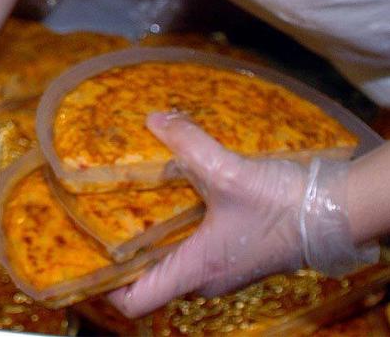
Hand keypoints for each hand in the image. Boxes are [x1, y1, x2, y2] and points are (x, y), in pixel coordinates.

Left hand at [108, 112, 377, 317]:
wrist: (336, 211)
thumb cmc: (282, 205)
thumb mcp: (229, 171)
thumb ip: (188, 144)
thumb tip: (153, 120)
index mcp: (195, 269)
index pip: (135, 301)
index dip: (105, 287)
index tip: (86, 260)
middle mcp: (204, 278)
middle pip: (148, 279)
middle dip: (123, 254)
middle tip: (99, 221)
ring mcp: (221, 268)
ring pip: (170, 263)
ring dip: (150, 239)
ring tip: (127, 205)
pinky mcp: (234, 253)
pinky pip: (192, 251)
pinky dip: (174, 232)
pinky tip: (169, 198)